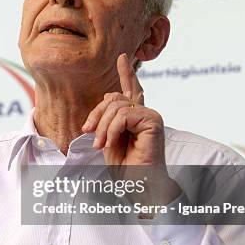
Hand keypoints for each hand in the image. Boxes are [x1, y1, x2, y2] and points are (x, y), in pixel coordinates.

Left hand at [82, 53, 178, 205]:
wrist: (139, 187)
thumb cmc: (126, 170)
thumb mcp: (109, 140)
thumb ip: (109, 118)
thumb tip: (109, 93)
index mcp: (135, 118)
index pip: (131, 90)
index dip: (126, 73)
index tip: (122, 57)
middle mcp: (145, 113)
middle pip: (113, 98)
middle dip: (97, 115)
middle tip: (91, 137)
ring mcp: (151, 116)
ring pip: (116, 106)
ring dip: (103, 127)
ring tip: (100, 145)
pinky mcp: (153, 121)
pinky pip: (123, 115)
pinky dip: (112, 129)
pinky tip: (110, 142)